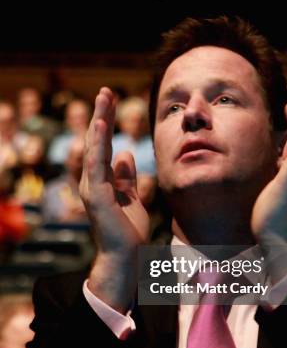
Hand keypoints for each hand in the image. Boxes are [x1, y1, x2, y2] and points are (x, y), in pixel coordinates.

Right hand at [79, 87, 149, 311]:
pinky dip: (99, 143)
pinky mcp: (98, 195)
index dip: (106, 121)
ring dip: (99, 121)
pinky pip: (97, 163)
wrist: (127, 257)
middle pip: (96, 140)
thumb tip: (124, 153)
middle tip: (105, 90)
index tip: (111, 100)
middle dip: (101, 114)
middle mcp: (93, 180)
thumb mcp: (131, 196)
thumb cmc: (129, 230)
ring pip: (94, 147)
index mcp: (102, 179)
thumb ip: (126, 176)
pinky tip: (102, 124)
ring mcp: (93, 187)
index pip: (103, 144)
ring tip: (103, 98)